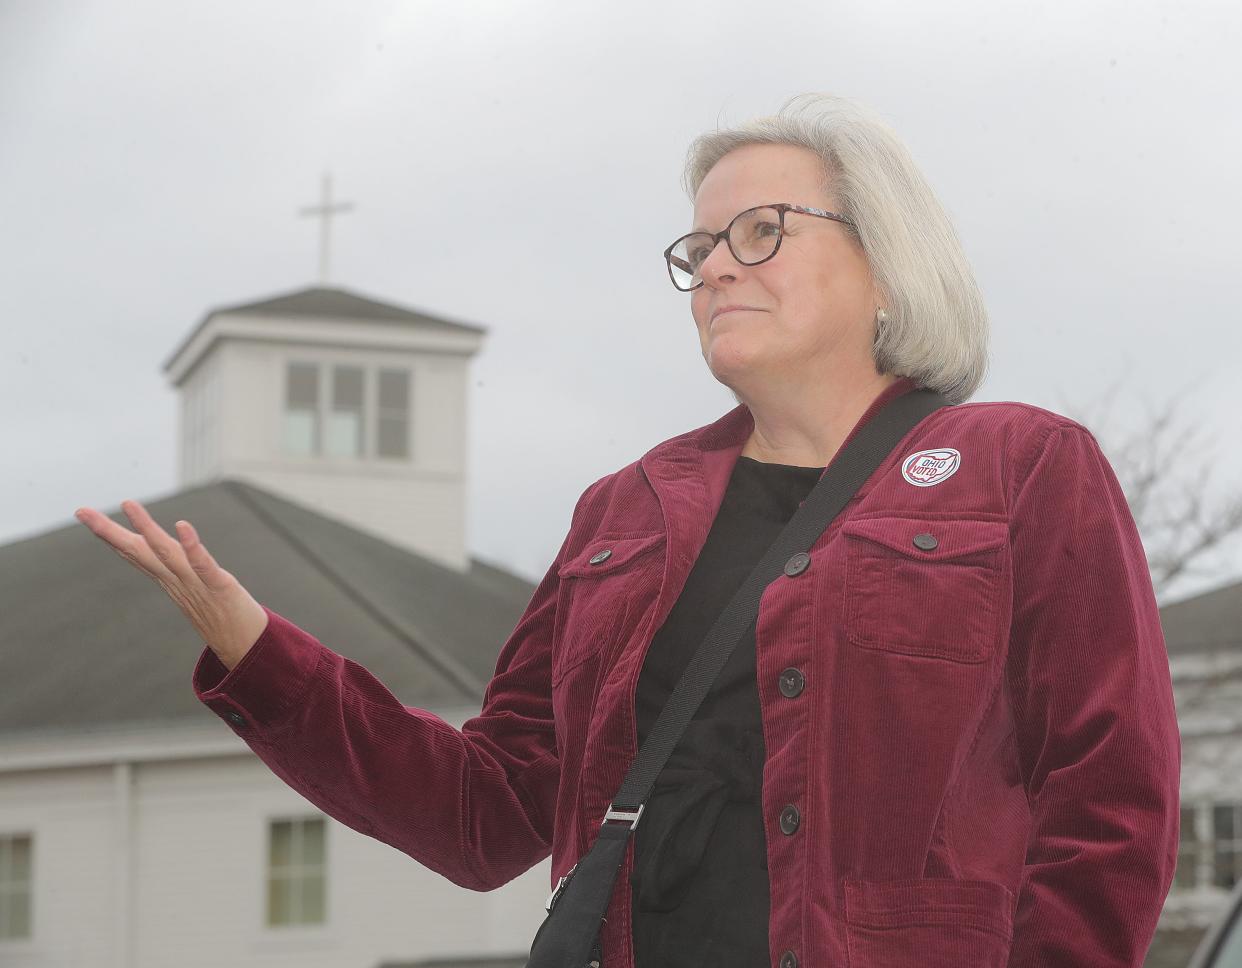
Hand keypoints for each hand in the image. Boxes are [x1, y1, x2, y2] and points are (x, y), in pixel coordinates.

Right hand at [74, 499, 268, 670]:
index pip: (135, 552)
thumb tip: (164, 554)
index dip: (109, 533)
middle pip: (139, 552)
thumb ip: (179, 570)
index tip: (83, 513)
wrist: (245, 646)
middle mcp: (176, 580)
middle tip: (82, 511)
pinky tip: (182, 525)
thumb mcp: (193, 588)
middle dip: (110, 531)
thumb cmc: (221, 614)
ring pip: (166, 554)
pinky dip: (192, 546)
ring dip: (147, 529)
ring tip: (128, 504)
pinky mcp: (220, 587)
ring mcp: (196, 584)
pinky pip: (203, 564)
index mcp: (169, 577)